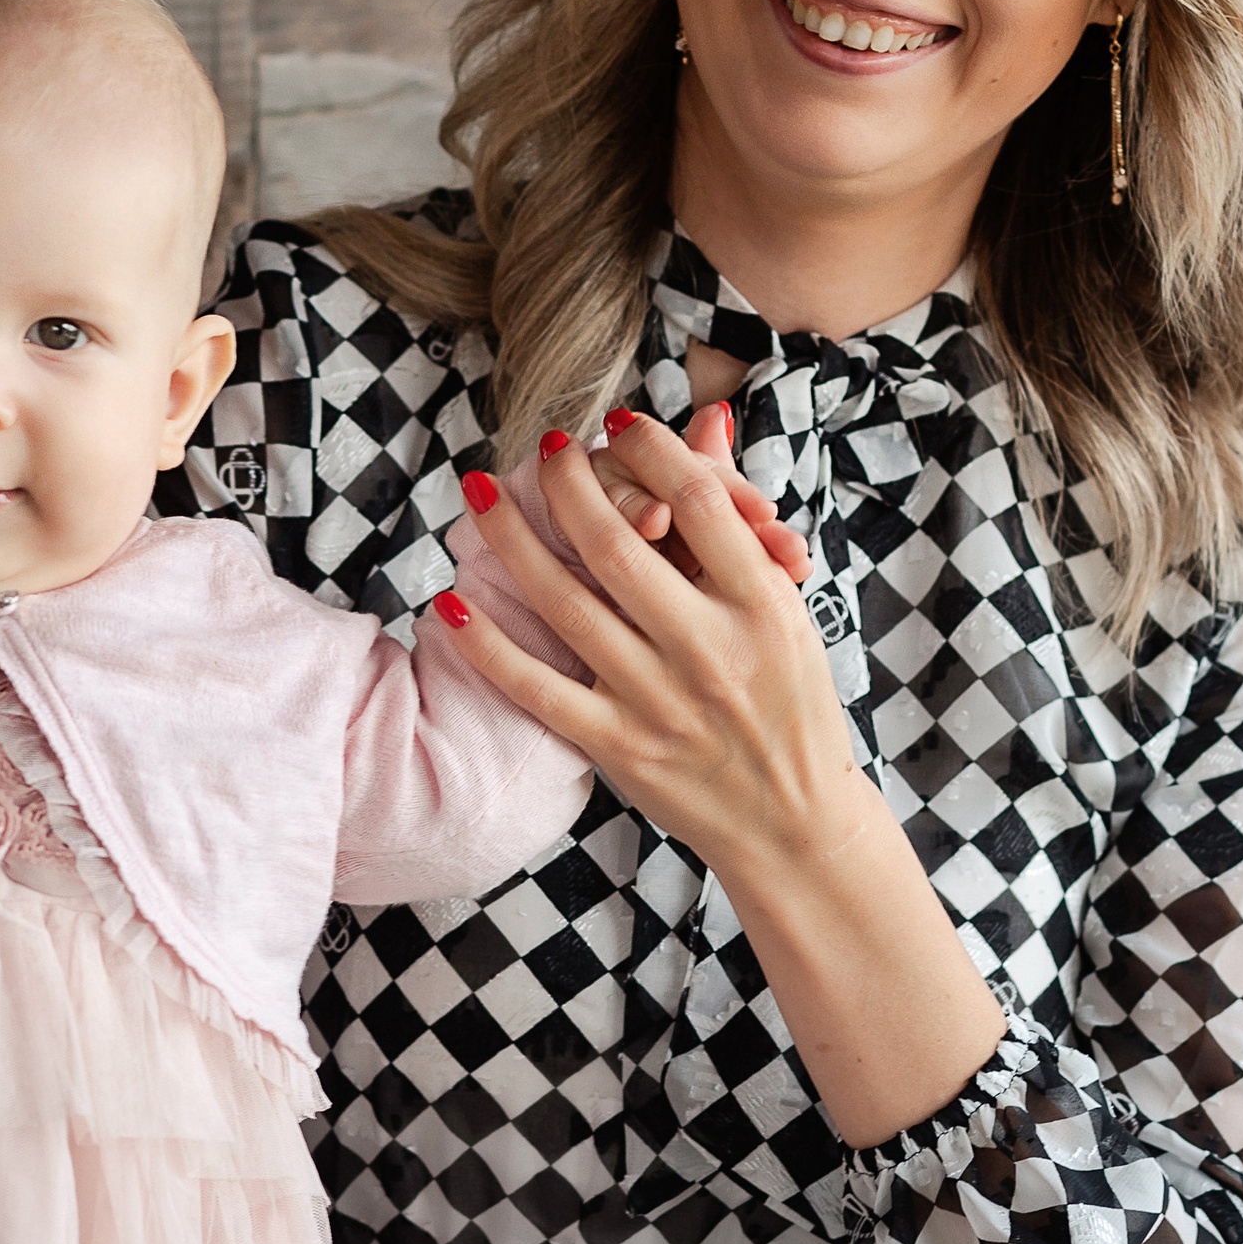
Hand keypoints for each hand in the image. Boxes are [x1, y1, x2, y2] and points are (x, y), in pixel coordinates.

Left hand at [452, 418, 851, 878]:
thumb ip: (736, 518)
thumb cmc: (792, 702)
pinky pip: (537, 688)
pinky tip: (448, 602)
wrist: (794, 824)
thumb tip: (705, 419)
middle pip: (619, 541)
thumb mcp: (786, 608)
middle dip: (569, 482)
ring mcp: (659, 701)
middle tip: (543, 447)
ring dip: (511, 540)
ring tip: (480, 492)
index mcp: (765, 607)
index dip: (651, 449)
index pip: (698, 501)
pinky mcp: (619, 747)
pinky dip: (487, 646)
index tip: (617, 425)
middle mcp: (711, 649)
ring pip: (567, 603)